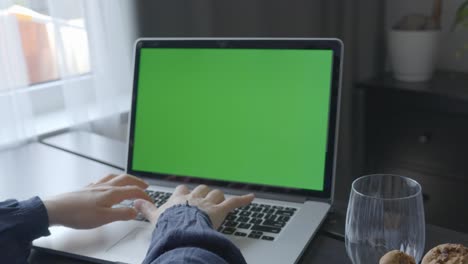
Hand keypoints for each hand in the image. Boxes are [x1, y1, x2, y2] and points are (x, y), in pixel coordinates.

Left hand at [43, 174, 151, 228]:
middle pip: (126, 179)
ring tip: (130, 181)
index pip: (133, 191)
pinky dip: (112, 179)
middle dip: (138, 182)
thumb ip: (122, 214)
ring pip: (115, 177)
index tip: (151, 200)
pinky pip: (104, 179)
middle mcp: (105, 186)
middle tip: (145, 186)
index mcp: (112, 193)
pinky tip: (108, 184)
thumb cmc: (78, 214)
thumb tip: (136, 211)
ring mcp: (96, 186)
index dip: (145, 195)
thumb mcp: (104, 218)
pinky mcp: (87, 188)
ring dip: (126, 178)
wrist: (57, 209)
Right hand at [134, 185, 253, 228]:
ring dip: (219, 197)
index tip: (185, 195)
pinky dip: (244, 199)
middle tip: (204, 200)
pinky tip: (251, 197)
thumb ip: (145, 209)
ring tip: (220, 201)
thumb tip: (135, 202)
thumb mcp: (154, 218)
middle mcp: (195, 198)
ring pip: (216, 193)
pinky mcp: (221, 209)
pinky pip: (234, 202)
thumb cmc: (169, 225)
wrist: (182, 230)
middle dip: (204, 193)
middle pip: (202, 189)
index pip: (183, 190)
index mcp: (180, 199)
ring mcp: (208, 203)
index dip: (186, 193)